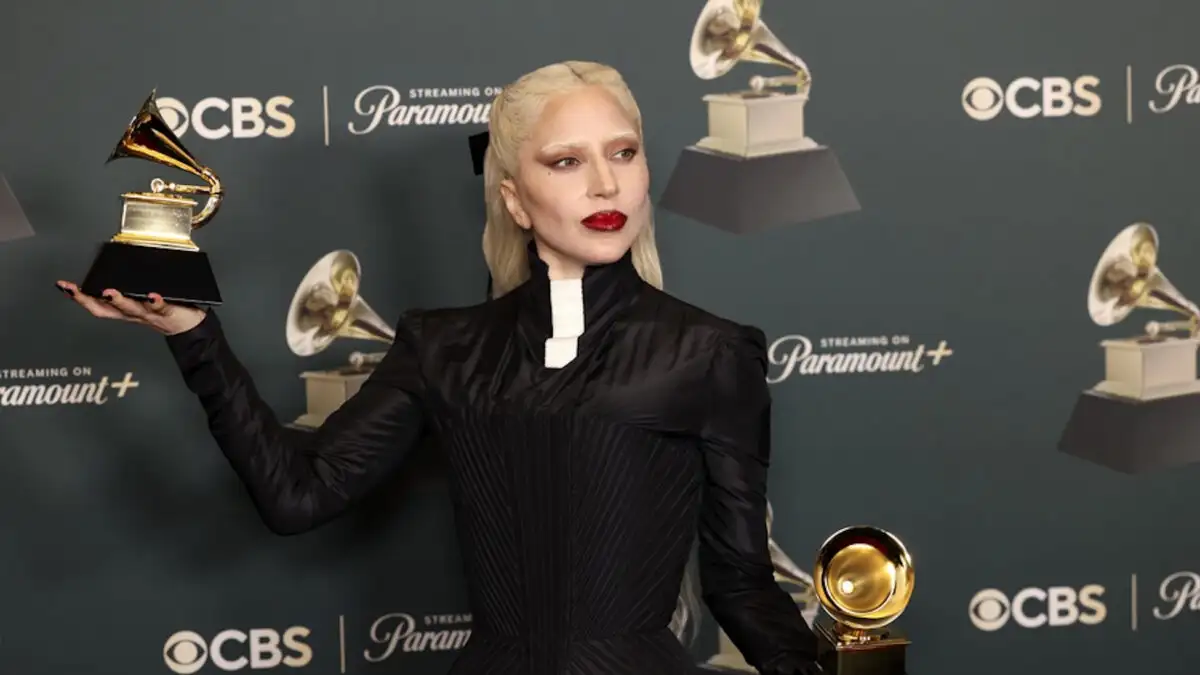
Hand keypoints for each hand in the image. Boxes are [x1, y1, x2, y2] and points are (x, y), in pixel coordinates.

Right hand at [56, 281, 206, 335]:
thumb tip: (113, 262)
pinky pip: (160, 307)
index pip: (97, 304)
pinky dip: (155, 301)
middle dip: (90, 300)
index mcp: (124, 308)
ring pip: (131, 308)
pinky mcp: (168, 311)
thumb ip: (128, 284)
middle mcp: (133, 312)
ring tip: (110, 292)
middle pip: (108, 309)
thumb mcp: (140, 297)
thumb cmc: (163, 307)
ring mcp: (149, 312)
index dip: (79, 297)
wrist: (189, 324)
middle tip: (77, 291)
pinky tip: (153, 294)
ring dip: (119, 300)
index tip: (64, 286)